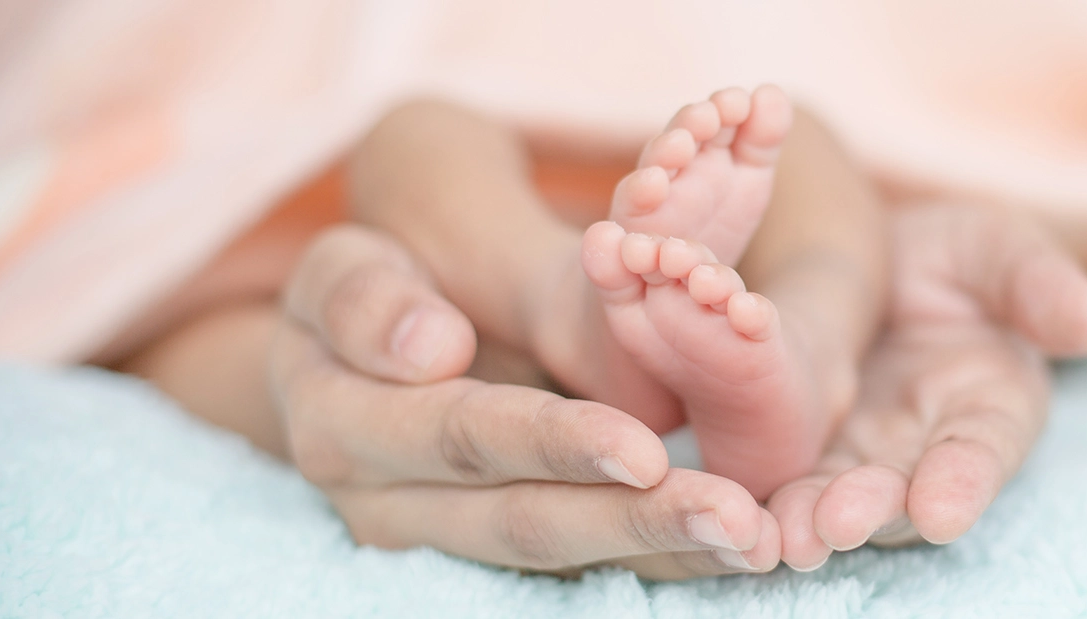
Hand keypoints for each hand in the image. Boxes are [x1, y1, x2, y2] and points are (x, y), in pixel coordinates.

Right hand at [269, 223, 781, 577]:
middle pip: (514, 516)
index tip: (642, 451)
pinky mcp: (487, 532)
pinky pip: (579, 553)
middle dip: (630, 520)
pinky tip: (735, 550)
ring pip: (554, 551)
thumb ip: (379, 291)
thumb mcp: (362, 242)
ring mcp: (432, 526)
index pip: (454, 433)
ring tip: (753, 543)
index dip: (550, 444)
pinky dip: (659, 553)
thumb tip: (429, 352)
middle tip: (735, 517)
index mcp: (332, 408)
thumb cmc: (388, 252)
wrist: (379, 309)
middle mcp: (374, 491)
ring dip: (658, 551)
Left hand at [768, 204, 1086, 569]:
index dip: (964, 482)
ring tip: (783, 535)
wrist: (860, 253)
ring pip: (836, 499)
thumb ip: (1038, 285)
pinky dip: (758, 499)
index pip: (983, 452)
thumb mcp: (994, 249)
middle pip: (901, 493)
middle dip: (872, 511)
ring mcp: (856, 455)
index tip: (941, 511)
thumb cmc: (948, 255)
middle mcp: (922, 449)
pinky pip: (778, 479)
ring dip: (811, 521)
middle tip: (836, 523)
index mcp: (987, 406)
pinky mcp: (795, 449)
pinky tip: (729, 511)